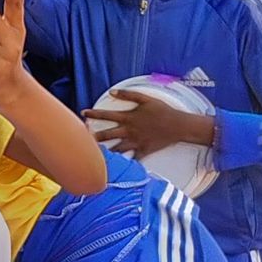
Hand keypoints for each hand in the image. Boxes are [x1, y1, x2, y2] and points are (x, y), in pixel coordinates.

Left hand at [84, 88, 214, 160]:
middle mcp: (130, 131)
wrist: (179, 125)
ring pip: (117, 149)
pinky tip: (118, 170)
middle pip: (107, 135)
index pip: (107, 115)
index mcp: (129, 118)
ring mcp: (136, 142)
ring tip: (94, 156)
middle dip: (93, 137)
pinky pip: (133, 160)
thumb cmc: (163, 111)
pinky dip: (126, 165)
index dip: (94, 114)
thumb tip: (112, 91)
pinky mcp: (144, 151)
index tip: (83, 113)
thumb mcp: (146, 99)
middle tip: (82, 139)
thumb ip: (128, 94)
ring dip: (105, 152)